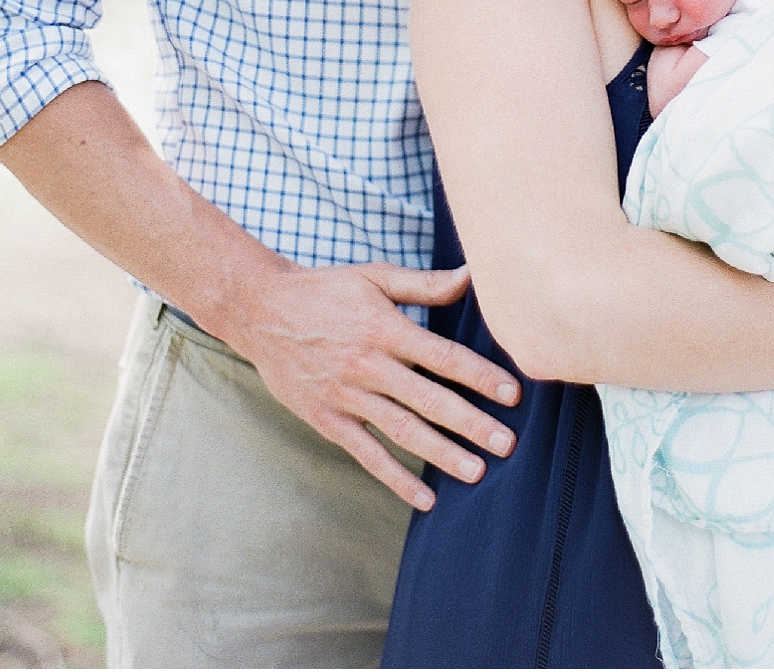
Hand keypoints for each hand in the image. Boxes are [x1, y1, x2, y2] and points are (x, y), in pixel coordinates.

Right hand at [219, 260, 521, 509]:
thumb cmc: (326, 290)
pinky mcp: (327, 419)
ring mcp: (346, 395)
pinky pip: (366, 453)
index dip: (479, 375)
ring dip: (441, 454)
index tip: (512, 393)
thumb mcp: (375, 277)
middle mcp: (368, 364)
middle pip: (428, 399)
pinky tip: (424, 498)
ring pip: (402, 430)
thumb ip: (425, 284)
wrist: (261, 310)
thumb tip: (473, 275)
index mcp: (385, 328)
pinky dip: (395, 477)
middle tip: (507, 444)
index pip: (442, 356)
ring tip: (477, 472)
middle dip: (470, 423)